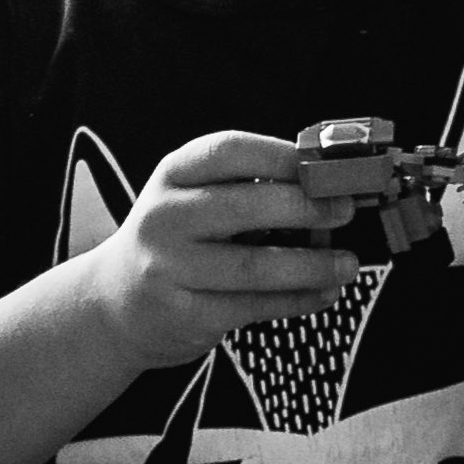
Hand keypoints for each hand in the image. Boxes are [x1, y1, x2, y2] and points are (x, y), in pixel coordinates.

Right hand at [88, 129, 371, 365]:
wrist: (116, 302)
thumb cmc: (174, 243)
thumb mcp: (191, 199)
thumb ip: (246, 188)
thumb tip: (326, 186)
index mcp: (171, 177)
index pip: (226, 151)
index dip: (281, 155)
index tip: (323, 166)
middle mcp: (164, 218)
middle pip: (244, 205)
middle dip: (306, 207)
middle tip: (344, 210)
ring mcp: (170, 268)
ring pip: (254, 266)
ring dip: (313, 265)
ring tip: (347, 264)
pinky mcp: (185, 312)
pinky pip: (254, 306)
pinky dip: (298, 300)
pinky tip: (323, 293)